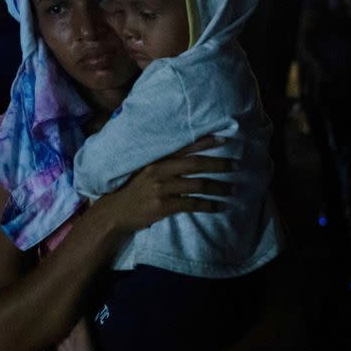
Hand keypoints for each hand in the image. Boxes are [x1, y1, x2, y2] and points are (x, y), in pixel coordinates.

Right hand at [93, 136, 234, 234]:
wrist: (115, 212)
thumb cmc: (132, 190)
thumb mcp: (145, 171)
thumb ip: (163, 164)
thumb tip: (189, 158)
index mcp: (156, 159)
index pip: (185, 147)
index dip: (205, 142)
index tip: (224, 138)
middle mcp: (159, 170)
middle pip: (196, 164)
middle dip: (218, 164)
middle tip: (236, 165)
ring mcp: (161, 188)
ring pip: (197, 185)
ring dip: (218, 187)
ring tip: (232, 190)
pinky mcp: (163, 206)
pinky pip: (191, 203)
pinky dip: (207, 205)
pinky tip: (217, 207)